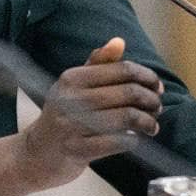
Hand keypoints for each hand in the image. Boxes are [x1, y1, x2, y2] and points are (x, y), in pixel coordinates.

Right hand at [17, 37, 164, 187]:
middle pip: (127, 93)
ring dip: (147, 121)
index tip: (157, 86)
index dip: (146, 76)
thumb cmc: (63, 115)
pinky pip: (117, 142)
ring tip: (152, 126)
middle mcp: (70, 98)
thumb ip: (97, 63)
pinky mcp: (77, 150)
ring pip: (126, 117)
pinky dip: (132, 140)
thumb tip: (119, 41)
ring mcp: (72, 125)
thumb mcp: (73, 86)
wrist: (37, 154)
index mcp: (72, 77)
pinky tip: (136, 139)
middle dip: (150, 99)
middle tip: (158, 107)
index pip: (121, 69)